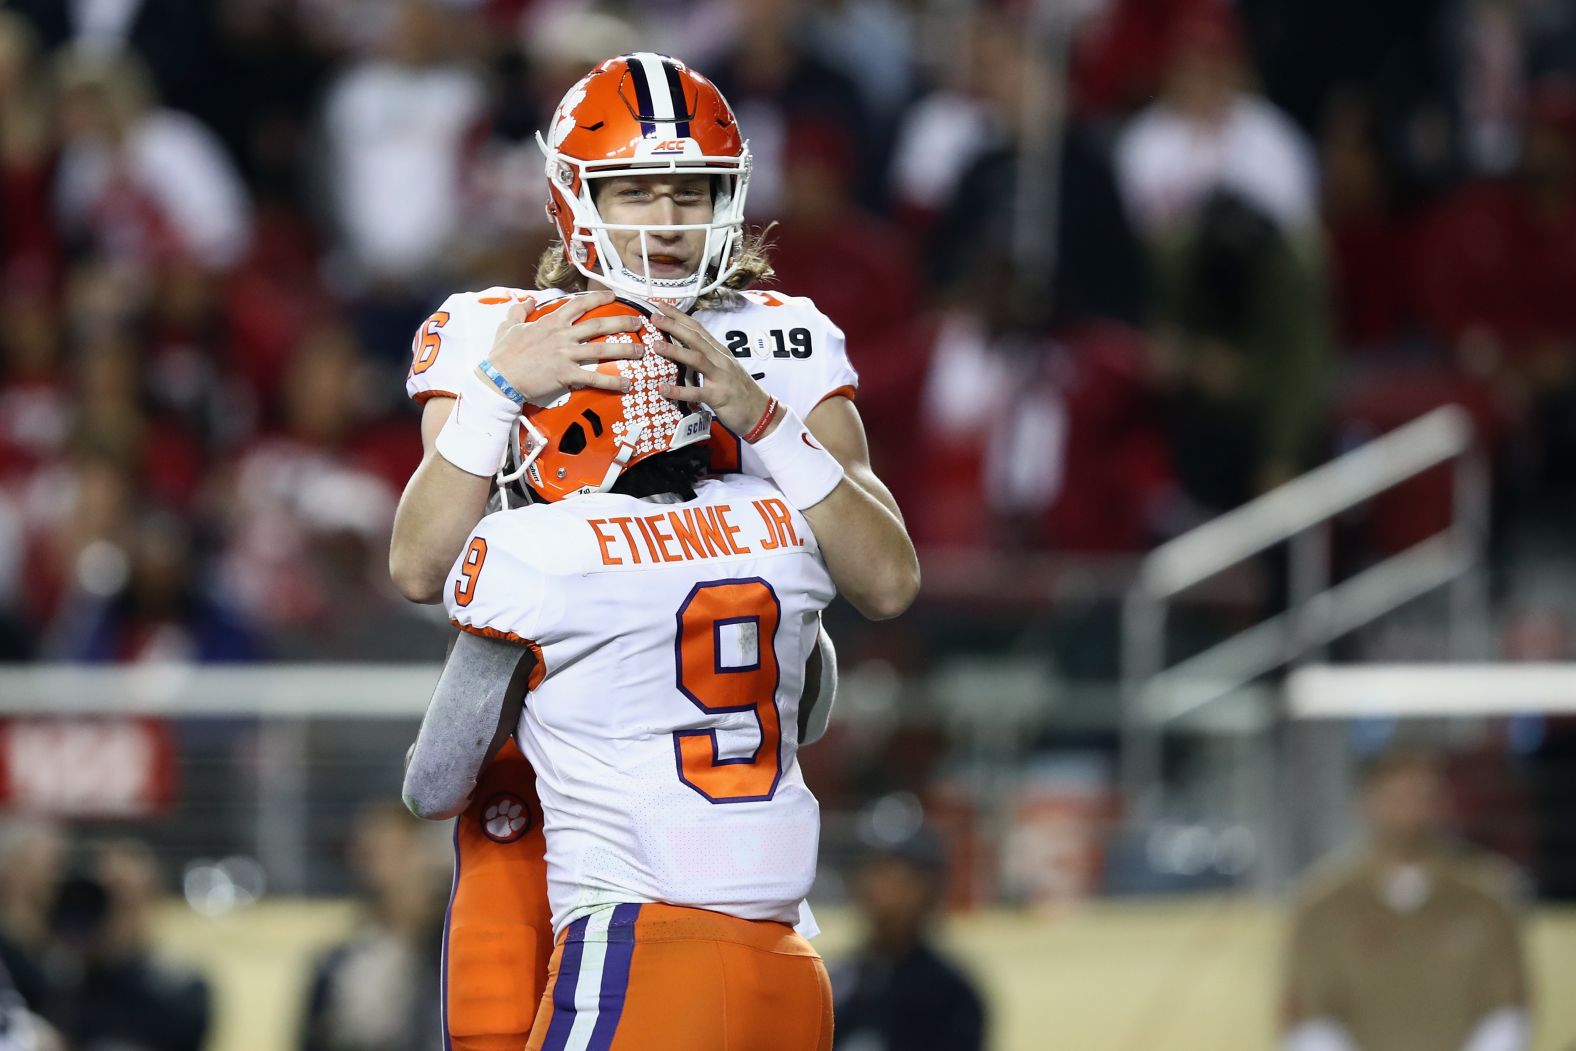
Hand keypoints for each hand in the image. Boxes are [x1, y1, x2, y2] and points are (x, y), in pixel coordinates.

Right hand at [485, 290, 645, 404]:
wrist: (499, 377)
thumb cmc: (502, 354)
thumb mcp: (508, 326)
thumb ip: (519, 311)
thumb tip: (527, 301)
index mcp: (550, 322)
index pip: (579, 304)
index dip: (598, 298)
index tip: (613, 296)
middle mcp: (562, 336)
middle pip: (598, 324)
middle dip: (622, 322)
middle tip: (638, 323)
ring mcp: (566, 355)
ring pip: (602, 349)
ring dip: (624, 350)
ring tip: (641, 352)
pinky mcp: (566, 375)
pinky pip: (594, 377)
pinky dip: (613, 381)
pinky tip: (627, 383)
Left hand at [649, 304, 774, 434]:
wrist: (761, 411)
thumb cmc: (738, 390)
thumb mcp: (724, 368)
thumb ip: (706, 357)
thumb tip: (682, 348)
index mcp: (719, 352)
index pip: (698, 329)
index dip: (680, 316)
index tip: (662, 306)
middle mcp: (720, 360)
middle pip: (696, 338)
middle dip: (675, 326)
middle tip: (655, 317)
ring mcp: (721, 377)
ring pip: (697, 359)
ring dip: (675, 351)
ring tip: (656, 346)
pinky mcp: (719, 396)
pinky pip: (697, 392)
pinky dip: (679, 390)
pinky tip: (663, 388)